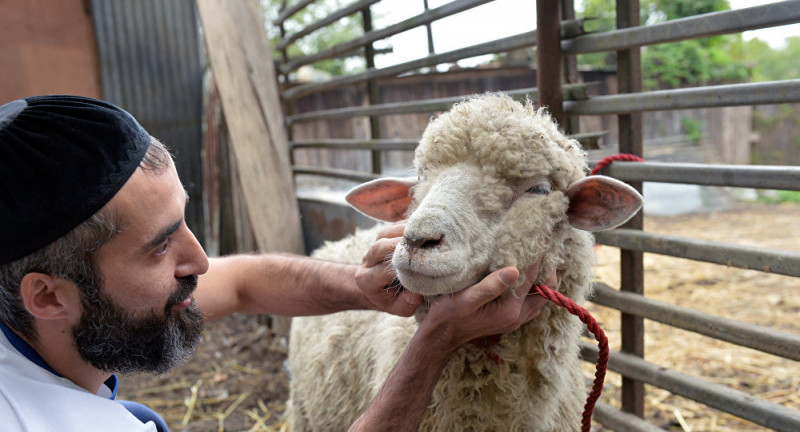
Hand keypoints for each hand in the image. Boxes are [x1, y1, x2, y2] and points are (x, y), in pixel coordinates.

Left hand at [355, 221, 422, 316]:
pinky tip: (425, 228)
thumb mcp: (401, 309)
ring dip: (406, 231)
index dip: (404, 266)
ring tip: (426, 234)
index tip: (424, 266)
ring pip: (385, 233)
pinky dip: (408, 225)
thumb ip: (407, 304)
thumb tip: (415, 293)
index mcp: (366, 281)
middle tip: (425, 245)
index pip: (384, 270)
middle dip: (403, 244)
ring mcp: (373, 246)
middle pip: (381, 247)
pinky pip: (392, 226)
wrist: (383, 289)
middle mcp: (366, 261)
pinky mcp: (382, 235)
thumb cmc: (394, 300)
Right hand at [420, 256, 555, 352]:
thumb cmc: (449, 315)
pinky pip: (531, 302)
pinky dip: (532, 288)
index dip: (537, 258)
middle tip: (539, 248)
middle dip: (546, 269)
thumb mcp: (465, 299)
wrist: (441, 335)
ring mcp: (515, 320)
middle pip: (546, 291)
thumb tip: (515, 270)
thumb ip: (490, 286)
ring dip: (540, 279)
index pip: (532, 279)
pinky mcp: (510, 319)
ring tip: (534, 259)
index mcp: (510, 310)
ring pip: (540, 297)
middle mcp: (517, 317)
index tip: (539, 238)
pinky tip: (522, 275)